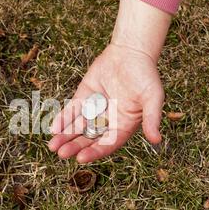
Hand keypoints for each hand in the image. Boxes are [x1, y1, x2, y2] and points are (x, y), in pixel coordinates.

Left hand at [48, 43, 163, 162]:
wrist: (131, 51)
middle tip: (61, 153)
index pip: (107, 144)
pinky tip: (53, 127)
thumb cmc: (145, 75)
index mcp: (123, 126)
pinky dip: (62, 119)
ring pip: (77, 127)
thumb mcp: (152, 97)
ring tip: (52, 146)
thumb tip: (157, 140)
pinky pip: (71, 111)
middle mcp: (107, 121)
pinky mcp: (84, 97)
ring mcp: (94, 110)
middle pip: (89, 138)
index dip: (94, 152)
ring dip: (65, 136)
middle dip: (75, 146)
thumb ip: (152, 118)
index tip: (81, 158)